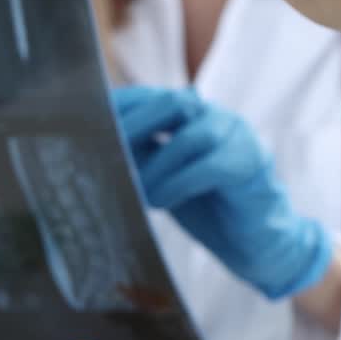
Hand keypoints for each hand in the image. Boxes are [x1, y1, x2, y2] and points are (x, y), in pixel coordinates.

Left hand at [112, 86, 332, 299]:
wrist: (257, 242)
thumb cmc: (208, 208)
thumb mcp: (165, 179)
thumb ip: (140, 160)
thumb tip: (94, 151)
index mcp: (193, 117)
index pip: (152, 97)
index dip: (120, 106)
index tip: (84, 120)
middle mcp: (216, 118)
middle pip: (175, 102)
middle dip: (135, 125)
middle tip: (105, 151)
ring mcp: (238, 138)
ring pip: (193, 134)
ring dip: (157, 165)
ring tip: (136, 190)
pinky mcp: (251, 164)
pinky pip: (211, 165)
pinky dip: (178, 183)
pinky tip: (160, 201)